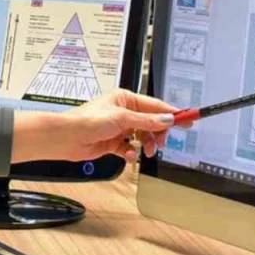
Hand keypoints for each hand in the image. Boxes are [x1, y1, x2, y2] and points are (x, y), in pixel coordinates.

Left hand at [11, 90, 191, 163]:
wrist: (67, 138)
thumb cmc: (89, 121)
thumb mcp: (122, 118)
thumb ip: (147, 121)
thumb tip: (167, 120)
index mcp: (125, 99)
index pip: (155, 106)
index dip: (172, 114)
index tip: (188, 119)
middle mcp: (123, 112)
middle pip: (151, 123)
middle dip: (158, 133)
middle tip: (161, 142)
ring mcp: (118, 128)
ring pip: (142, 136)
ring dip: (147, 144)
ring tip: (147, 151)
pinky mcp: (113, 143)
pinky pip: (130, 148)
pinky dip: (132, 153)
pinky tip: (130, 155)